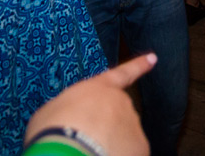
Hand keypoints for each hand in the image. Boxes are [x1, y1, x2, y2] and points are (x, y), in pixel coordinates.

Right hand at [25, 53, 154, 155]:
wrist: (68, 151)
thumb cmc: (53, 128)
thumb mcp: (51, 110)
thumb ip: (69, 108)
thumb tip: (70, 117)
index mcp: (99, 88)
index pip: (123, 74)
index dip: (138, 66)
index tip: (152, 59)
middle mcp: (121, 103)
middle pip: (118, 114)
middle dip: (107, 126)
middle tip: (85, 138)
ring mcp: (132, 125)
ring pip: (123, 137)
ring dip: (111, 144)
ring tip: (88, 150)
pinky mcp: (140, 147)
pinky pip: (130, 152)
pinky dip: (120, 155)